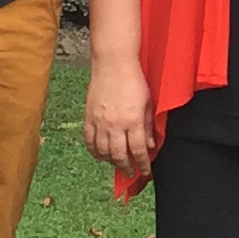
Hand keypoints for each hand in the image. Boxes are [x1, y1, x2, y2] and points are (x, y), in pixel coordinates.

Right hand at [83, 55, 154, 181]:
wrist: (113, 64)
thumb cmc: (134, 80)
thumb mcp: (148, 103)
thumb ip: (148, 126)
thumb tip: (150, 145)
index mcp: (133, 121)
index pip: (138, 151)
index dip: (142, 164)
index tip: (145, 171)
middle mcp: (115, 125)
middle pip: (119, 156)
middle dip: (126, 168)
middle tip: (130, 173)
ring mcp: (100, 122)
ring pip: (103, 151)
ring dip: (110, 161)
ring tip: (117, 164)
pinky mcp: (88, 117)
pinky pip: (89, 141)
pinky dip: (94, 151)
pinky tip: (100, 155)